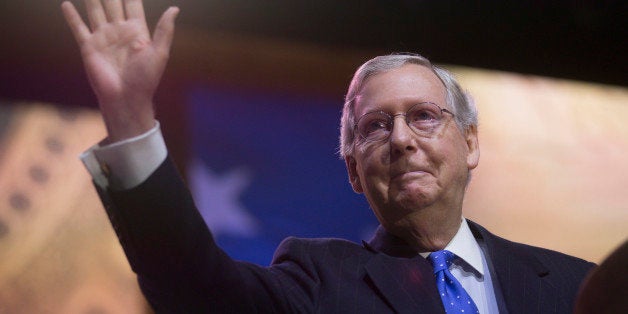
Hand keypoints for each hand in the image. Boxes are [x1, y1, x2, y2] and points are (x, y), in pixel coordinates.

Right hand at [61, 0, 178, 141]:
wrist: (126, 99)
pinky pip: (78, 28)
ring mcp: (103, 38)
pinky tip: (66, 4)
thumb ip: (164, 30)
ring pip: (95, 10)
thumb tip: (175, 9)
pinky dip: (72, 16)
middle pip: (112, 3)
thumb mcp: (159, 52)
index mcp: (137, 31)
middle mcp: (119, 31)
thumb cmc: (146, 79)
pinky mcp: (89, 47)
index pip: (132, 4)